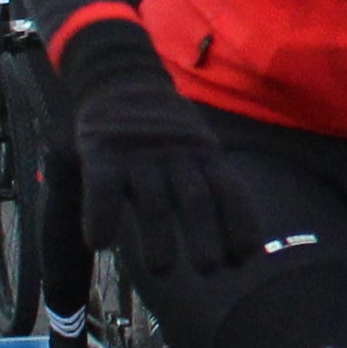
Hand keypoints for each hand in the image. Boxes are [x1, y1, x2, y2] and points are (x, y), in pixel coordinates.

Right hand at [68, 33, 256, 292]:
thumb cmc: (164, 131)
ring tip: (162, 270)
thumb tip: (244, 253)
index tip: (246, 258)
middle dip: (205, 234)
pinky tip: (100, 242)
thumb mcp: (198, 149)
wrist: (120, 77)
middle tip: (210, 270)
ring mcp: (139, 152)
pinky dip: (101, 213)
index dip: (240, 223)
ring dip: (158, 234)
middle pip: (195, 197)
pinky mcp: (101, 150)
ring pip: (152, 197)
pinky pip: (103, 185)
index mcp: (205, 155)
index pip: (229, 190)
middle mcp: (177, 154)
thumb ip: (213, 190)